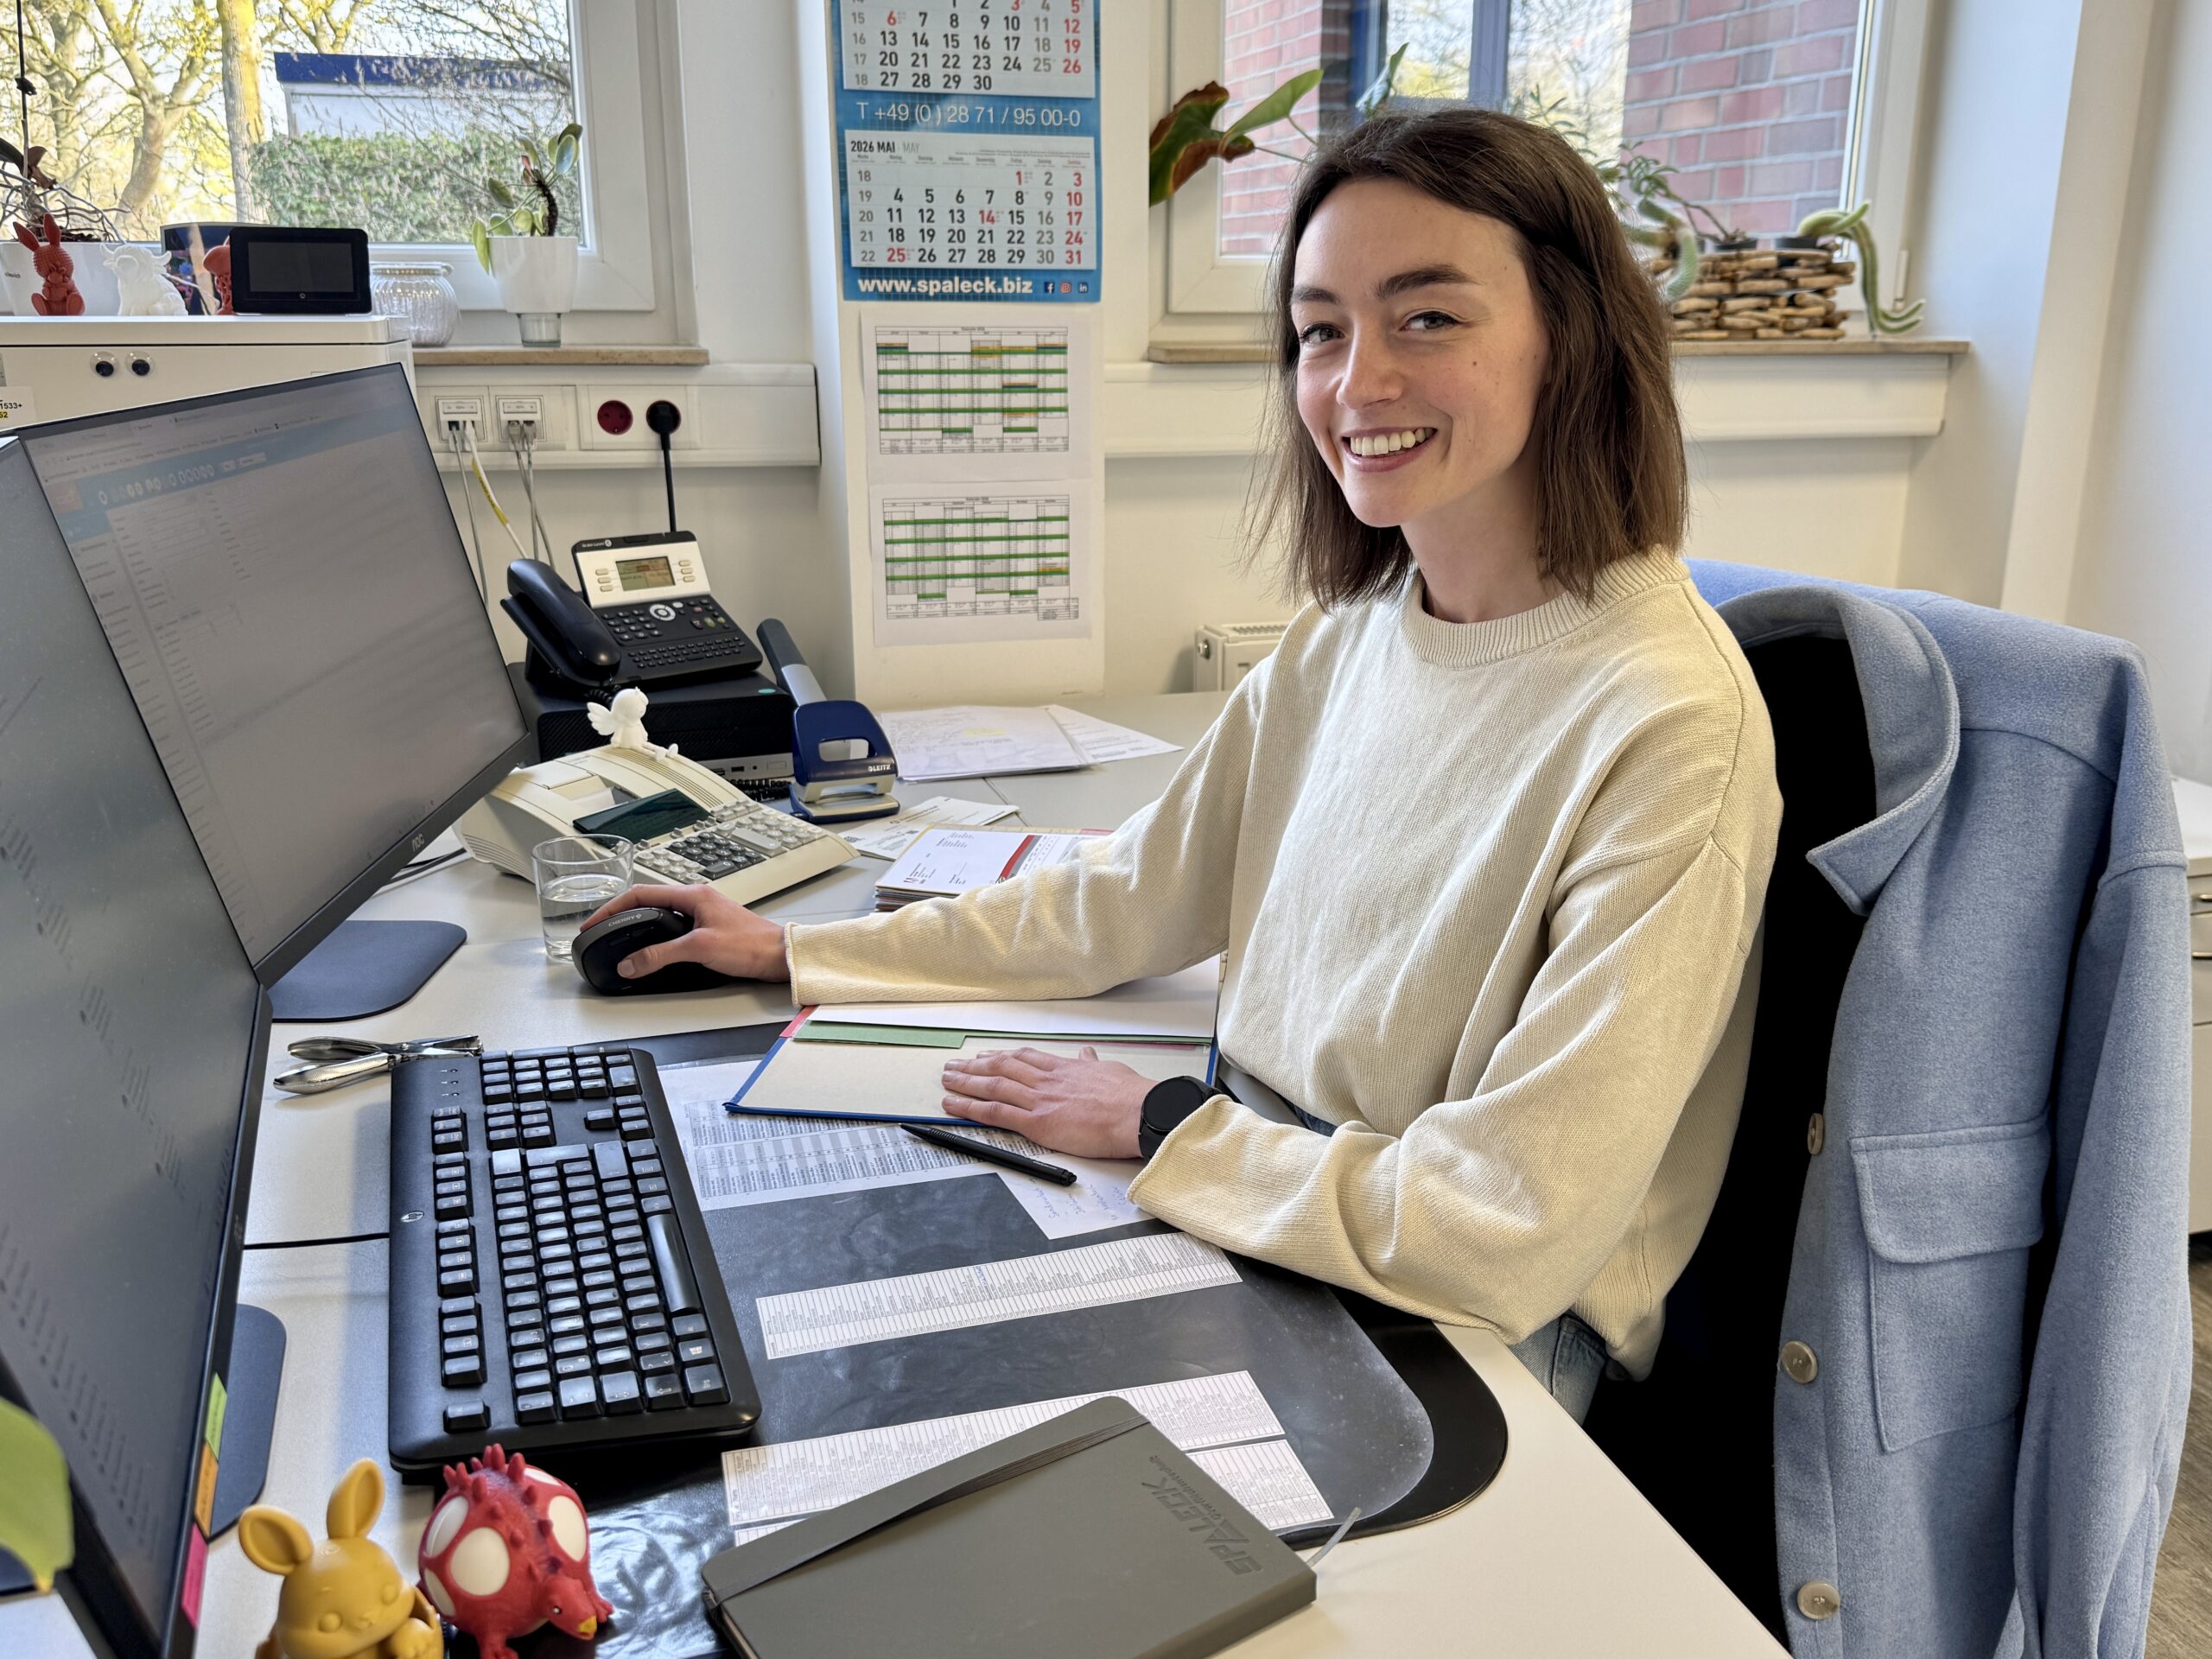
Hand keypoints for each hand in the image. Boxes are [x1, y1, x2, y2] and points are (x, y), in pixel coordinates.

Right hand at [577, 883, 789, 981]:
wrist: (780, 956)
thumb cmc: (751, 945)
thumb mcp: (699, 948)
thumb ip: (660, 955)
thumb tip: (630, 963)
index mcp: (692, 894)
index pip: (640, 893)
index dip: (612, 908)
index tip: (594, 922)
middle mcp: (696, 899)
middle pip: (647, 902)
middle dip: (620, 915)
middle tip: (601, 930)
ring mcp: (703, 914)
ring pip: (660, 916)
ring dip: (638, 925)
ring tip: (619, 939)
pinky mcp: (709, 930)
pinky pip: (673, 929)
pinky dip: (656, 937)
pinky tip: (651, 949)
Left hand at [940, 1046, 1149, 1159]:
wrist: (1138, 1112)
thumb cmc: (1131, 1096)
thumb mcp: (1111, 1071)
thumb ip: (1093, 1065)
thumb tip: (1087, 1056)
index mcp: (1065, 1068)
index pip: (1026, 1058)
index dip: (1003, 1056)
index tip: (988, 1056)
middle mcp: (1047, 1080)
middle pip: (1003, 1067)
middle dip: (976, 1066)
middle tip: (956, 1065)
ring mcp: (1039, 1099)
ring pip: (993, 1085)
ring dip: (966, 1082)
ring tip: (947, 1080)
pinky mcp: (1037, 1122)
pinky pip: (996, 1112)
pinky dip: (971, 1107)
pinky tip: (954, 1104)